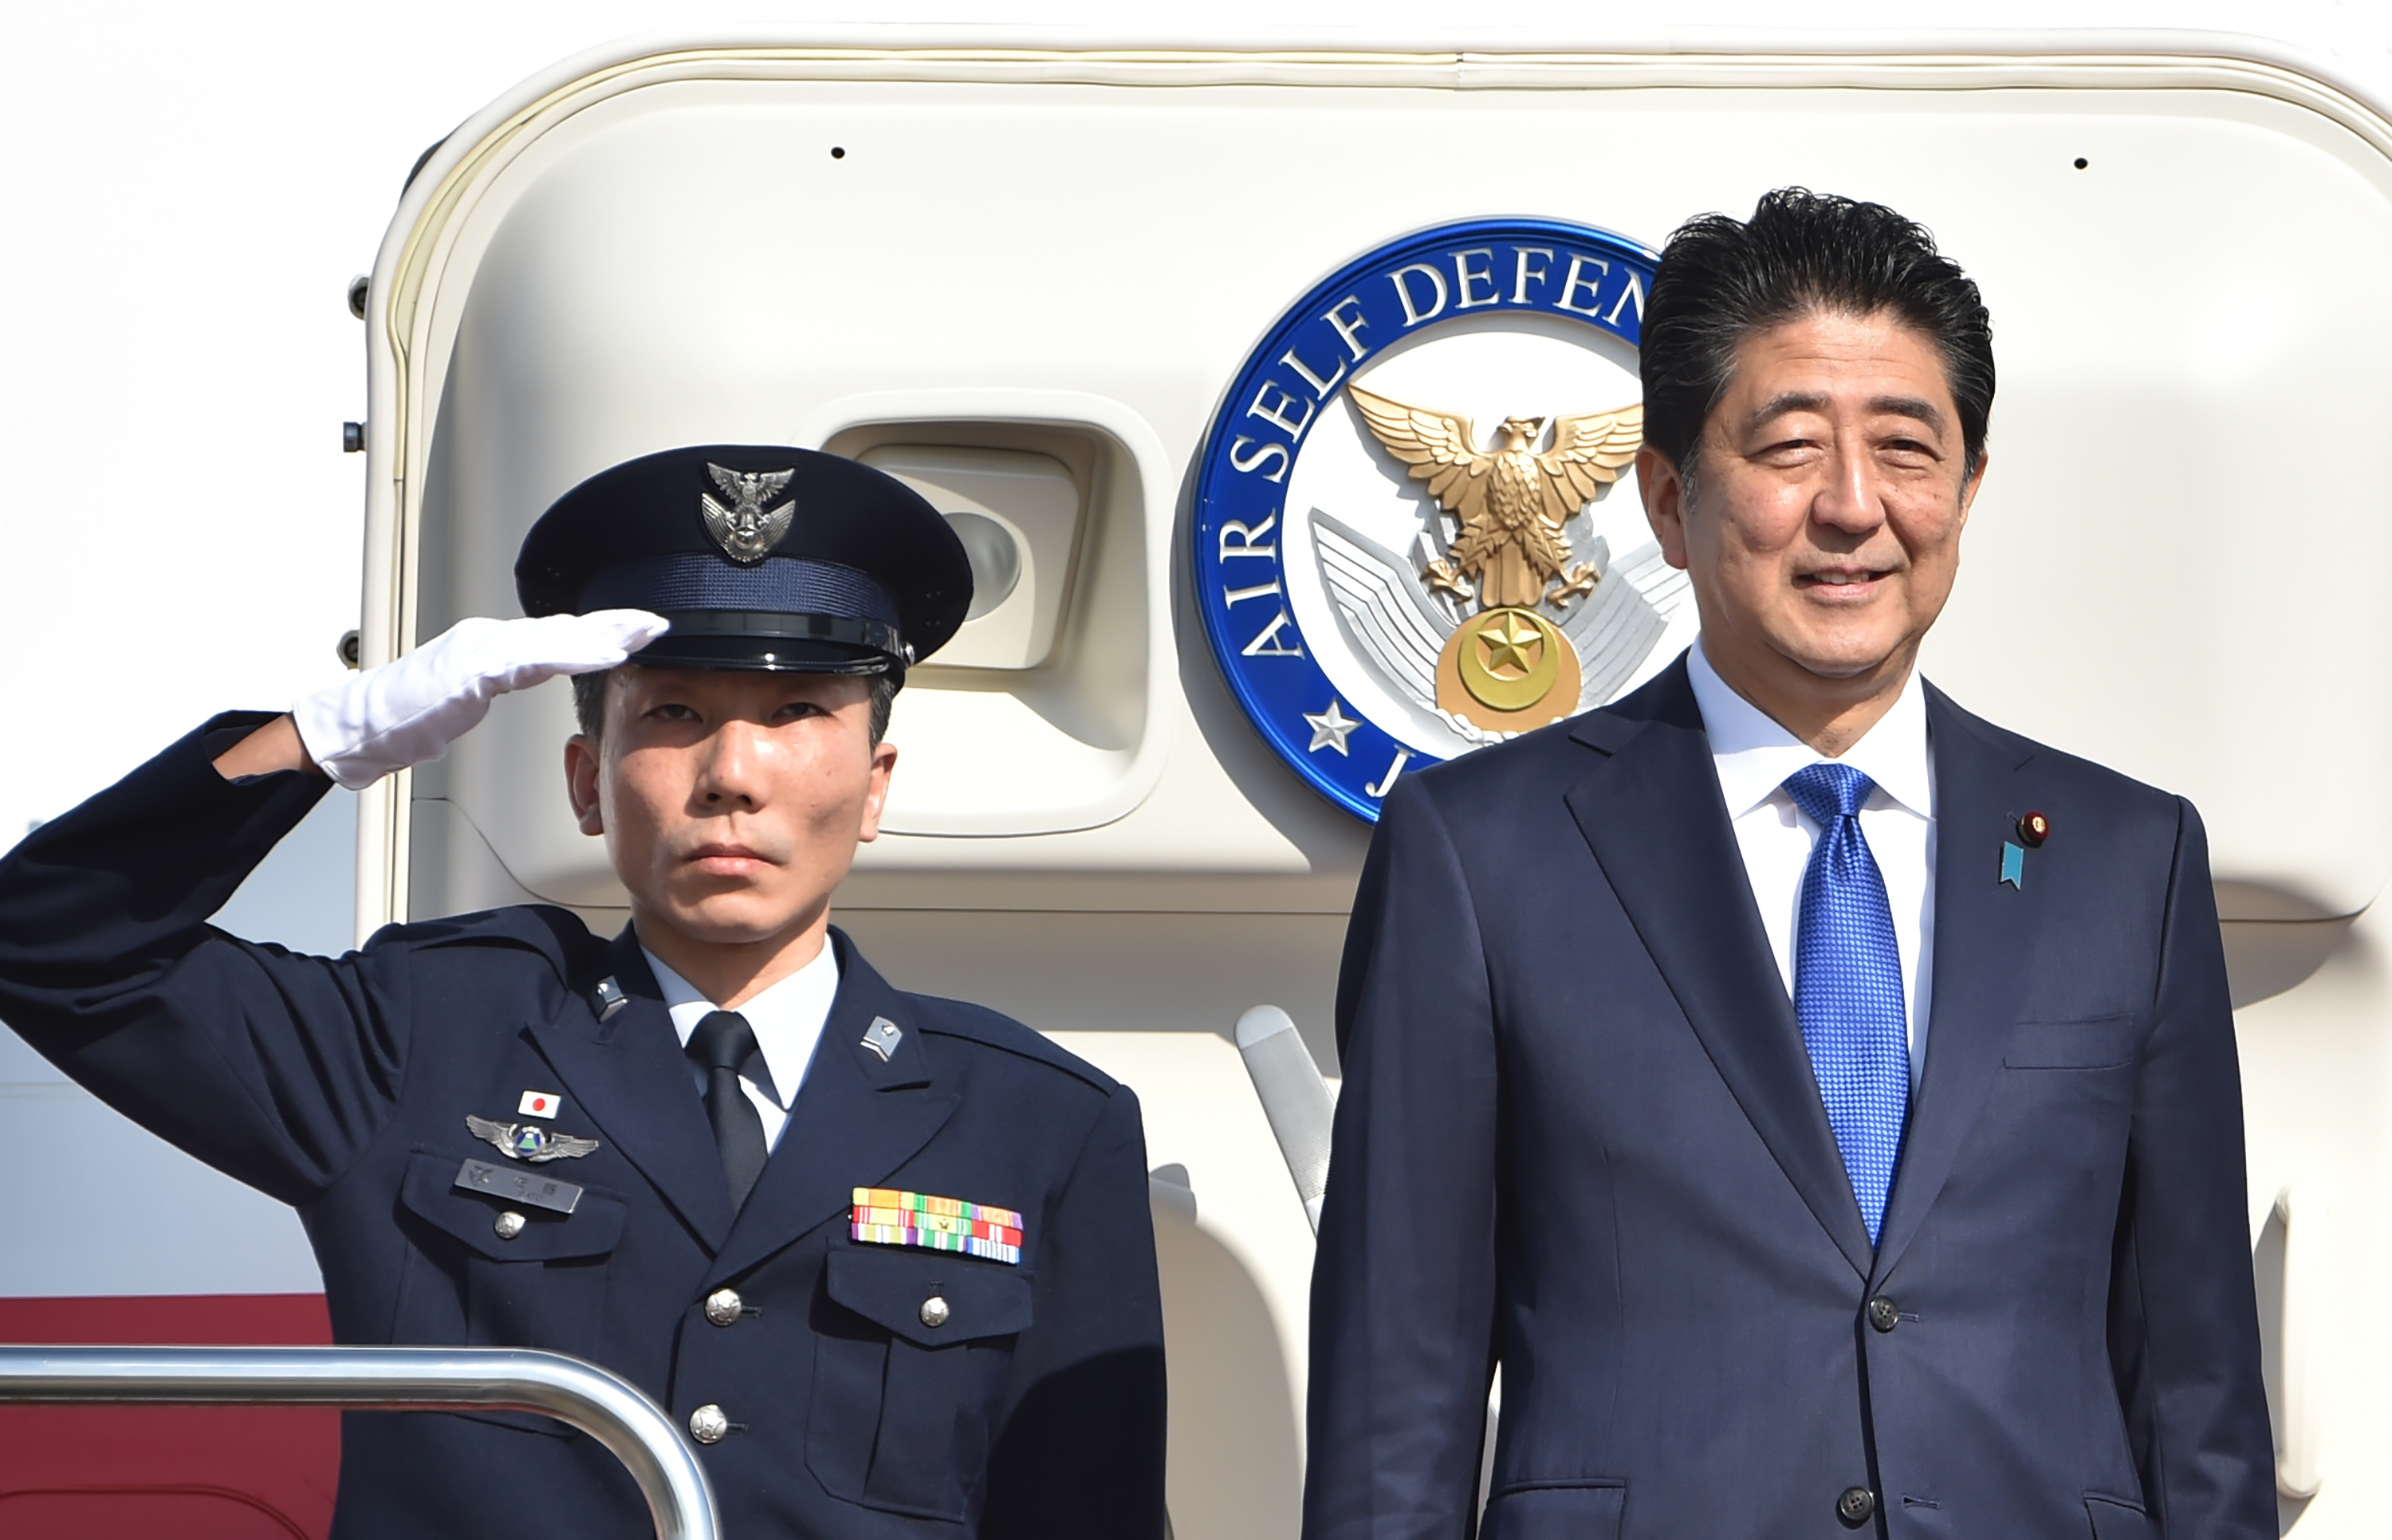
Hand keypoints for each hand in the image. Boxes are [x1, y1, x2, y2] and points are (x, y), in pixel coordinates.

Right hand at [290, 610, 668, 788]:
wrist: (358, 726)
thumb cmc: (402, 719)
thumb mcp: (461, 700)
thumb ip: (495, 683)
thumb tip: (521, 678)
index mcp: (488, 648)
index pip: (555, 637)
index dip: (598, 633)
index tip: (634, 631)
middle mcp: (489, 640)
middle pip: (564, 630)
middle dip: (613, 626)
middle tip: (655, 623)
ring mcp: (482, 650)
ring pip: (557, 638)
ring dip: (605, 635)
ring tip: (644, 632)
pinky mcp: (476, 668)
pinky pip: (537, 660)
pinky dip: (577, 655)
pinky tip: (607, 654)